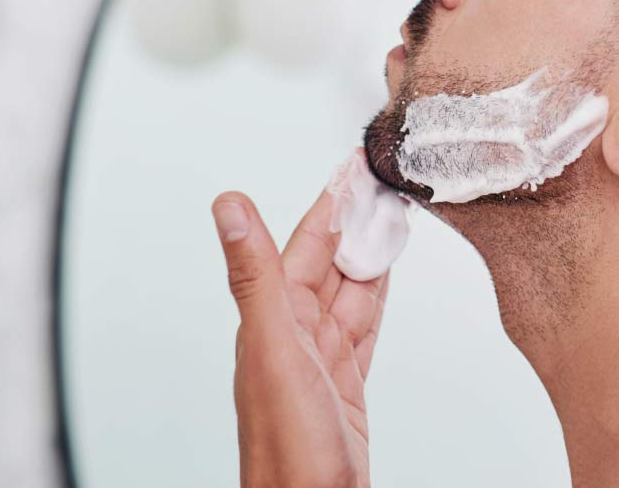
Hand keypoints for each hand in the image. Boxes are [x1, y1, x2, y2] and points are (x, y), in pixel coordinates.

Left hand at [211, 184, 389, 487]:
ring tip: (391, 216)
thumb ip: (255, 276)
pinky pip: (362, 326)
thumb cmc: (288, 450)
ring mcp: (320, 361)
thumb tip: (227, 206)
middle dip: (354, 219)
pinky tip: (382, 279)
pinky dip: (375, 296)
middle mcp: (293, 335)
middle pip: (328, 261)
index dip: (330, 204)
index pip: (304, 244)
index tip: (351, 168)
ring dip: (368, 252)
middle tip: (381, 180)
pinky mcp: (344, 385)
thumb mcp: (274, 349)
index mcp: (273, 320)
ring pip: (348, 290)